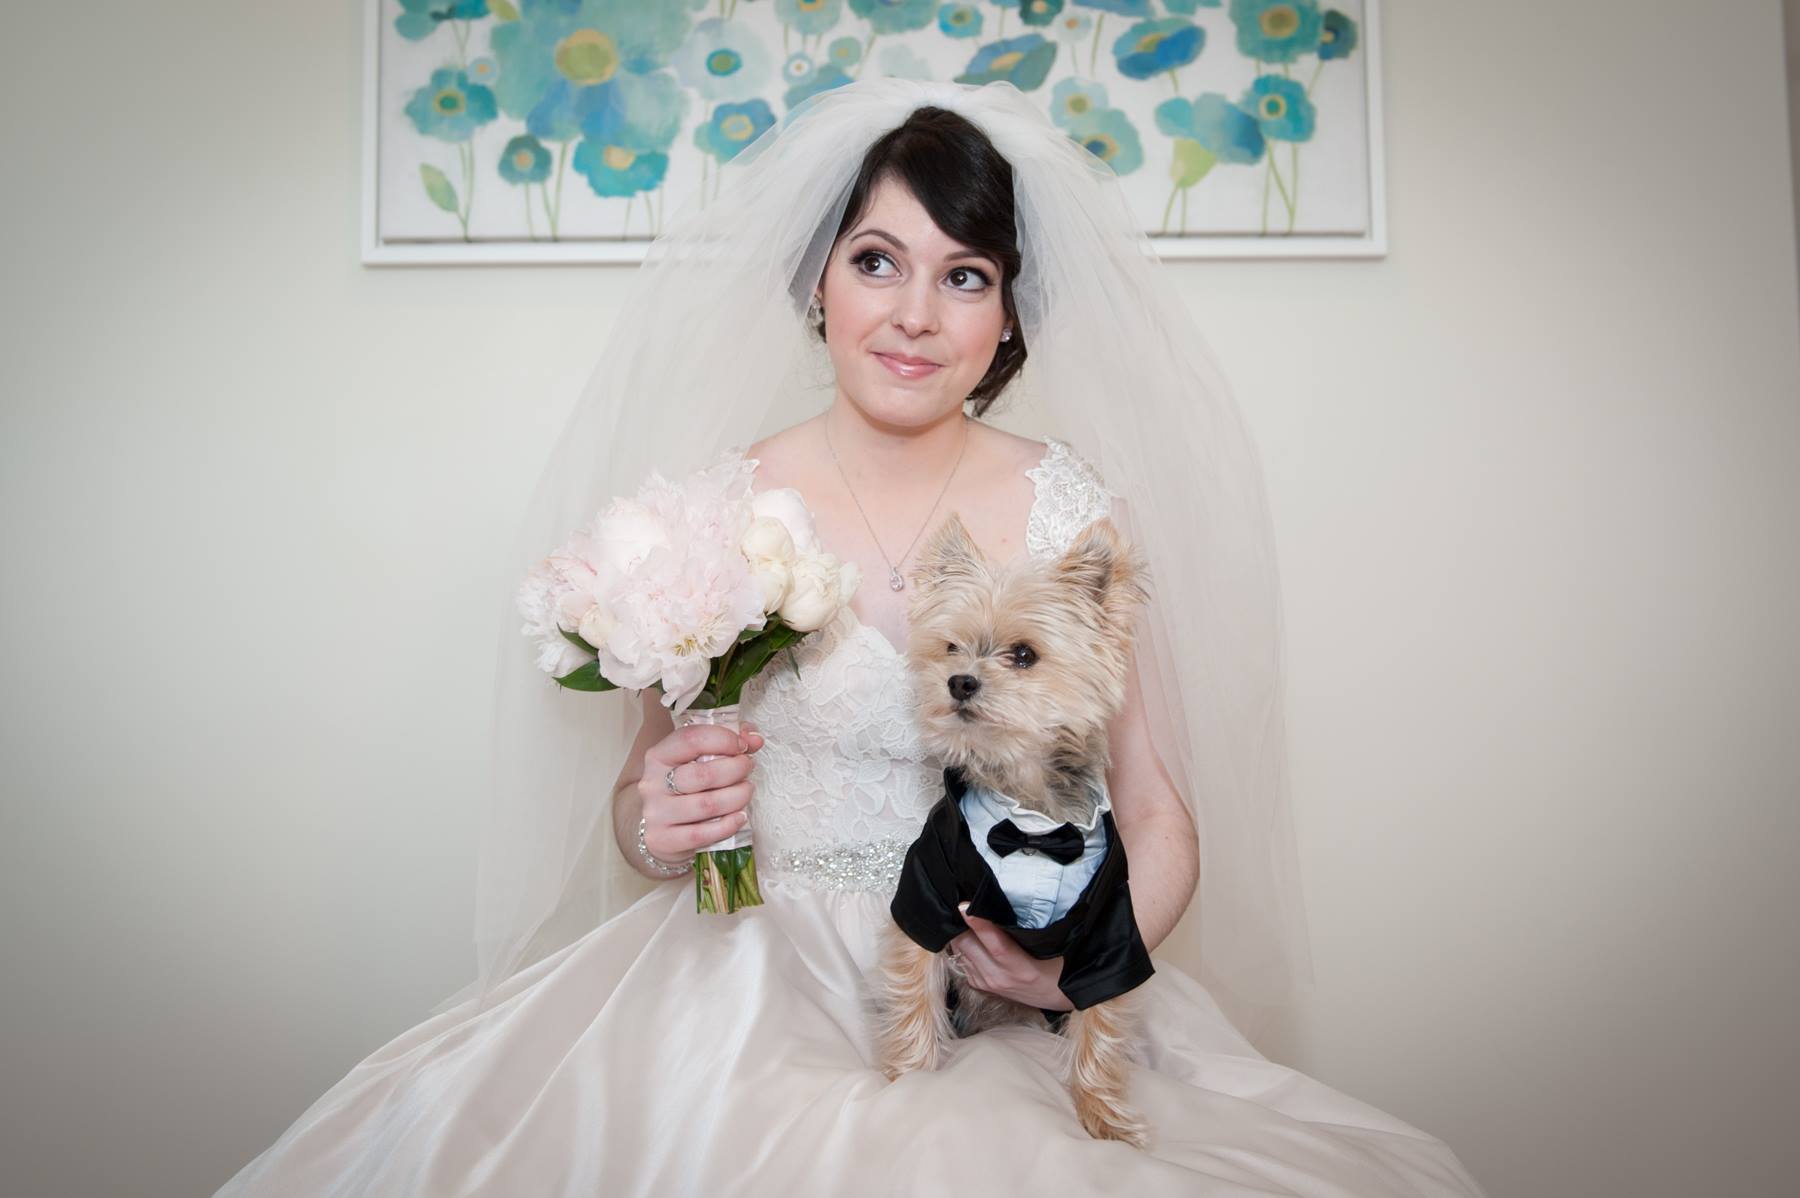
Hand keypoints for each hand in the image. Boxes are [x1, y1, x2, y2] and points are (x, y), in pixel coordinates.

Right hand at [638, 721, 764, 862]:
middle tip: (748, 768)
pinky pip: (702, 834)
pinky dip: (728, 825)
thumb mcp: (698, 759)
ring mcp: (656, 813)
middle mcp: (652, 783)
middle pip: (702, 774)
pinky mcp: (662, 839)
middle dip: (735, 769)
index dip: (723, 739)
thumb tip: (754, 739)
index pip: (691, 739)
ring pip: (706, 805)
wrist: (660, 828)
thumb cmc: (685, 789)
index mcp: (659, 756)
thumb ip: (727, 742)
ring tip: (746, 791)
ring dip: (737, 797)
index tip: (742, 746)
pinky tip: (739, 817)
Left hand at [949, 903, 1071, 1011]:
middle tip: (966, 906)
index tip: (965, 905)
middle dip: (962, 924)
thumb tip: (1003, 904)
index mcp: (1020, 968)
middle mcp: (999, 977)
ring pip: (959, 952)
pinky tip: (971, 937)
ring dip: (960, 935)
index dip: (978, 923)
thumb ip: (1027, 929)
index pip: (995, 943)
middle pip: (967, 945)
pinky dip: (962, 947)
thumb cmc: (1057, 966)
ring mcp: (987, 982)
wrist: (1055, 995)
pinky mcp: (980, 985)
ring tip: (965, 920)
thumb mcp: (1049, 946)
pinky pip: (961, 961)